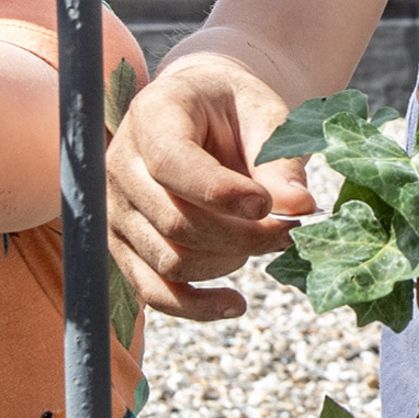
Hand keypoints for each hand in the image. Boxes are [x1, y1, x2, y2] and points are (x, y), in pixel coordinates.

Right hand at [107, 52, 313, 320]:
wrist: (204, 113)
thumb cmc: (236, 110)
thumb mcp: (264, 116)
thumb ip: (278, 159)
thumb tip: (301, 207)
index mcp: (152, 116)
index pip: (170, 164)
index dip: (219, 192)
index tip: (267, 205)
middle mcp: (121, 165)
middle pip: (174, 221)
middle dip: (241, 235)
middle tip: (290, 231)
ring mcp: (117, 210)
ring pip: (169, 261)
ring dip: (227, 262)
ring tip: (265, 241)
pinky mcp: (125, 247)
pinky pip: (154, 292)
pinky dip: (196, 307)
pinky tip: (236, 304)